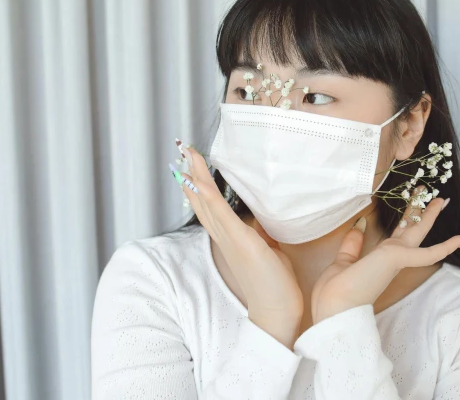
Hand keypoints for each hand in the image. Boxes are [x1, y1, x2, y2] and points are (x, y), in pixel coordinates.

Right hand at [177, 144, 303, 347]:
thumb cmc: (274, 284)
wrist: (276, 310)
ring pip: (205, 202)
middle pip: (200, 200)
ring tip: (187, 154)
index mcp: (229, 238)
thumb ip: (261, 233)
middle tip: (183, 150)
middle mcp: (223, 237)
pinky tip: (199, 181)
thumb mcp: (268, 249)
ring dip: (195, 176)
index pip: (209, 207)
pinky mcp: (240, 241)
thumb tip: (264, 220)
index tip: (192, 165)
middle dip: (191, 173)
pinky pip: (219, 214)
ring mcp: (229, 238)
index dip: (198, 185)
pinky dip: (207, 196)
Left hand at [309, 186, 459, 322]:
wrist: (335, 308)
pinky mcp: (398, 259)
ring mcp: (395, 258)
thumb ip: (353, 244)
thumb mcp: (343, 261)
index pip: (398, 236)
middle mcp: (390, 257)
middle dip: (421, 211)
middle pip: (411, 229)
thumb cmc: (336, 292)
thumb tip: (360, 224)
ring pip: (418, 231)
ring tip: (442, 199)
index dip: (407, 222)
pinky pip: (427, 253)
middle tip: (434, 195)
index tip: (414, 210)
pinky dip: (444, 247)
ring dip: (430, 215)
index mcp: (380, 259)